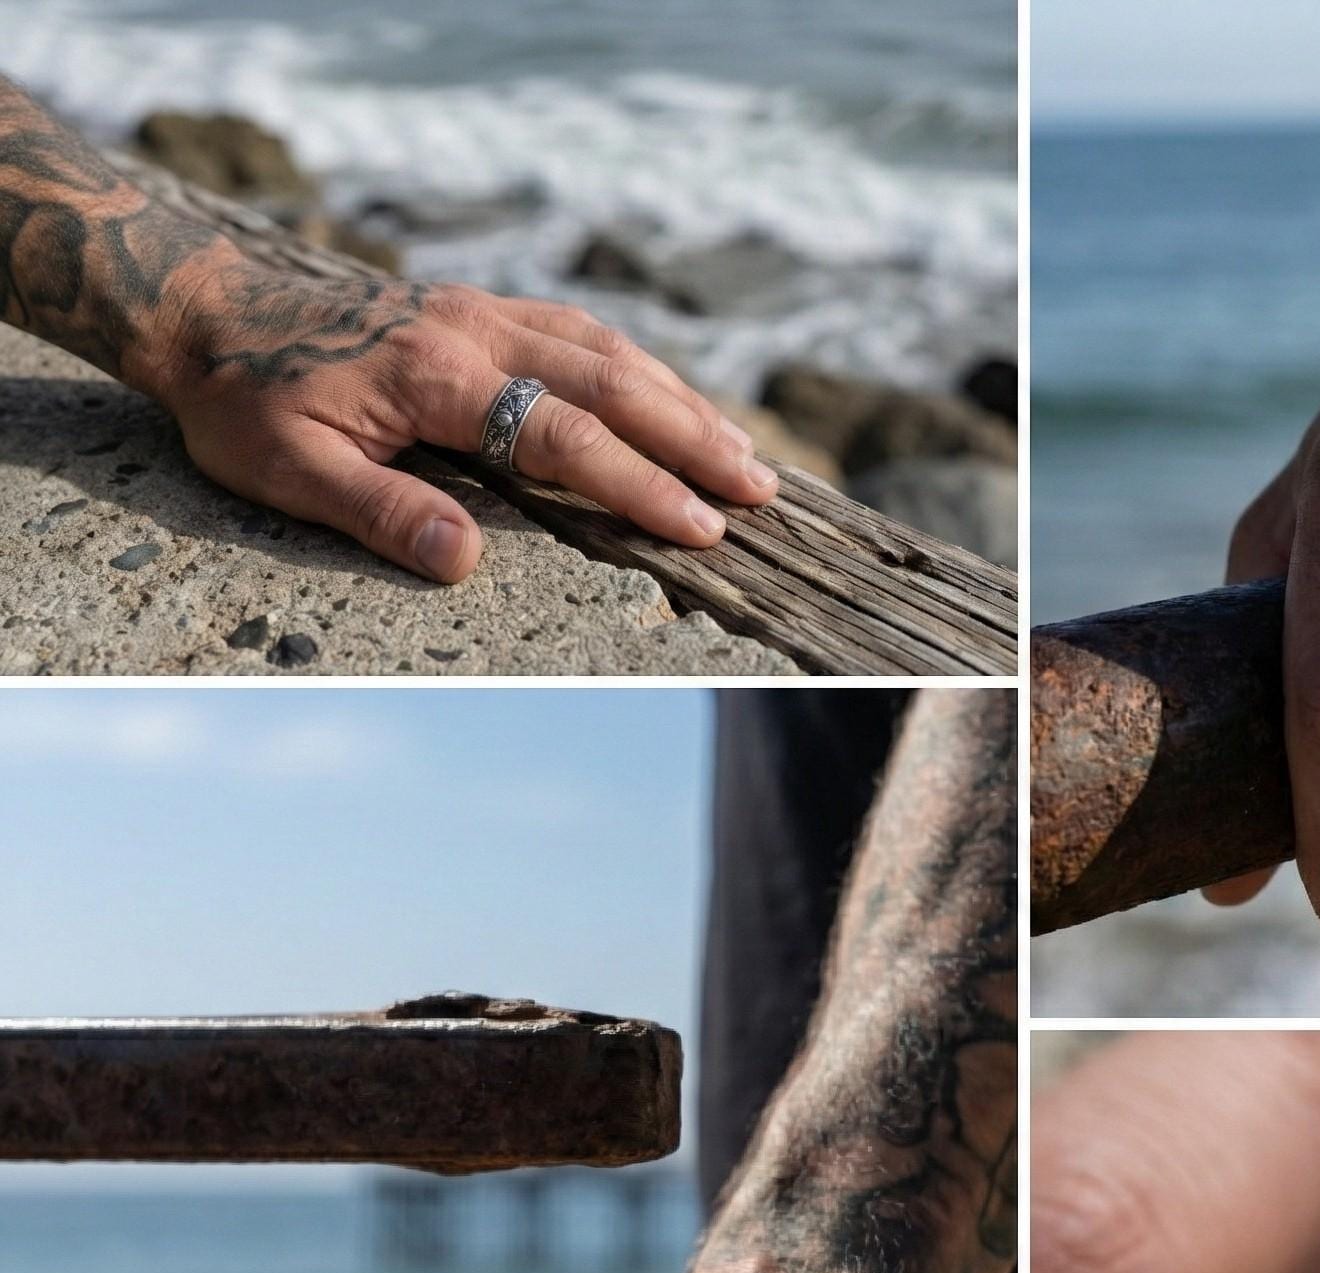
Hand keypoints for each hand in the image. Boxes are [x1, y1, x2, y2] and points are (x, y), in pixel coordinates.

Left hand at [145, 245, 778, 582]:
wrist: (198, 303)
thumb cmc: (241, 398)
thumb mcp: (284, 469)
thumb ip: (375, 509)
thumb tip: (461, 559)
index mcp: (438, 376)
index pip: (564, 435)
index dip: (640, 484)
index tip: (702, 527)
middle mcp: (475, 332)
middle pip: (612, 382)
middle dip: (693, 439)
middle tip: (760, 493)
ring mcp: (482, 312)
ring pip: (608, 350)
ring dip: (682, 402)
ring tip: (744, 455)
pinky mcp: (478, 308)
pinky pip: (579, 331)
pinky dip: (640, 368)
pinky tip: (670, 400)